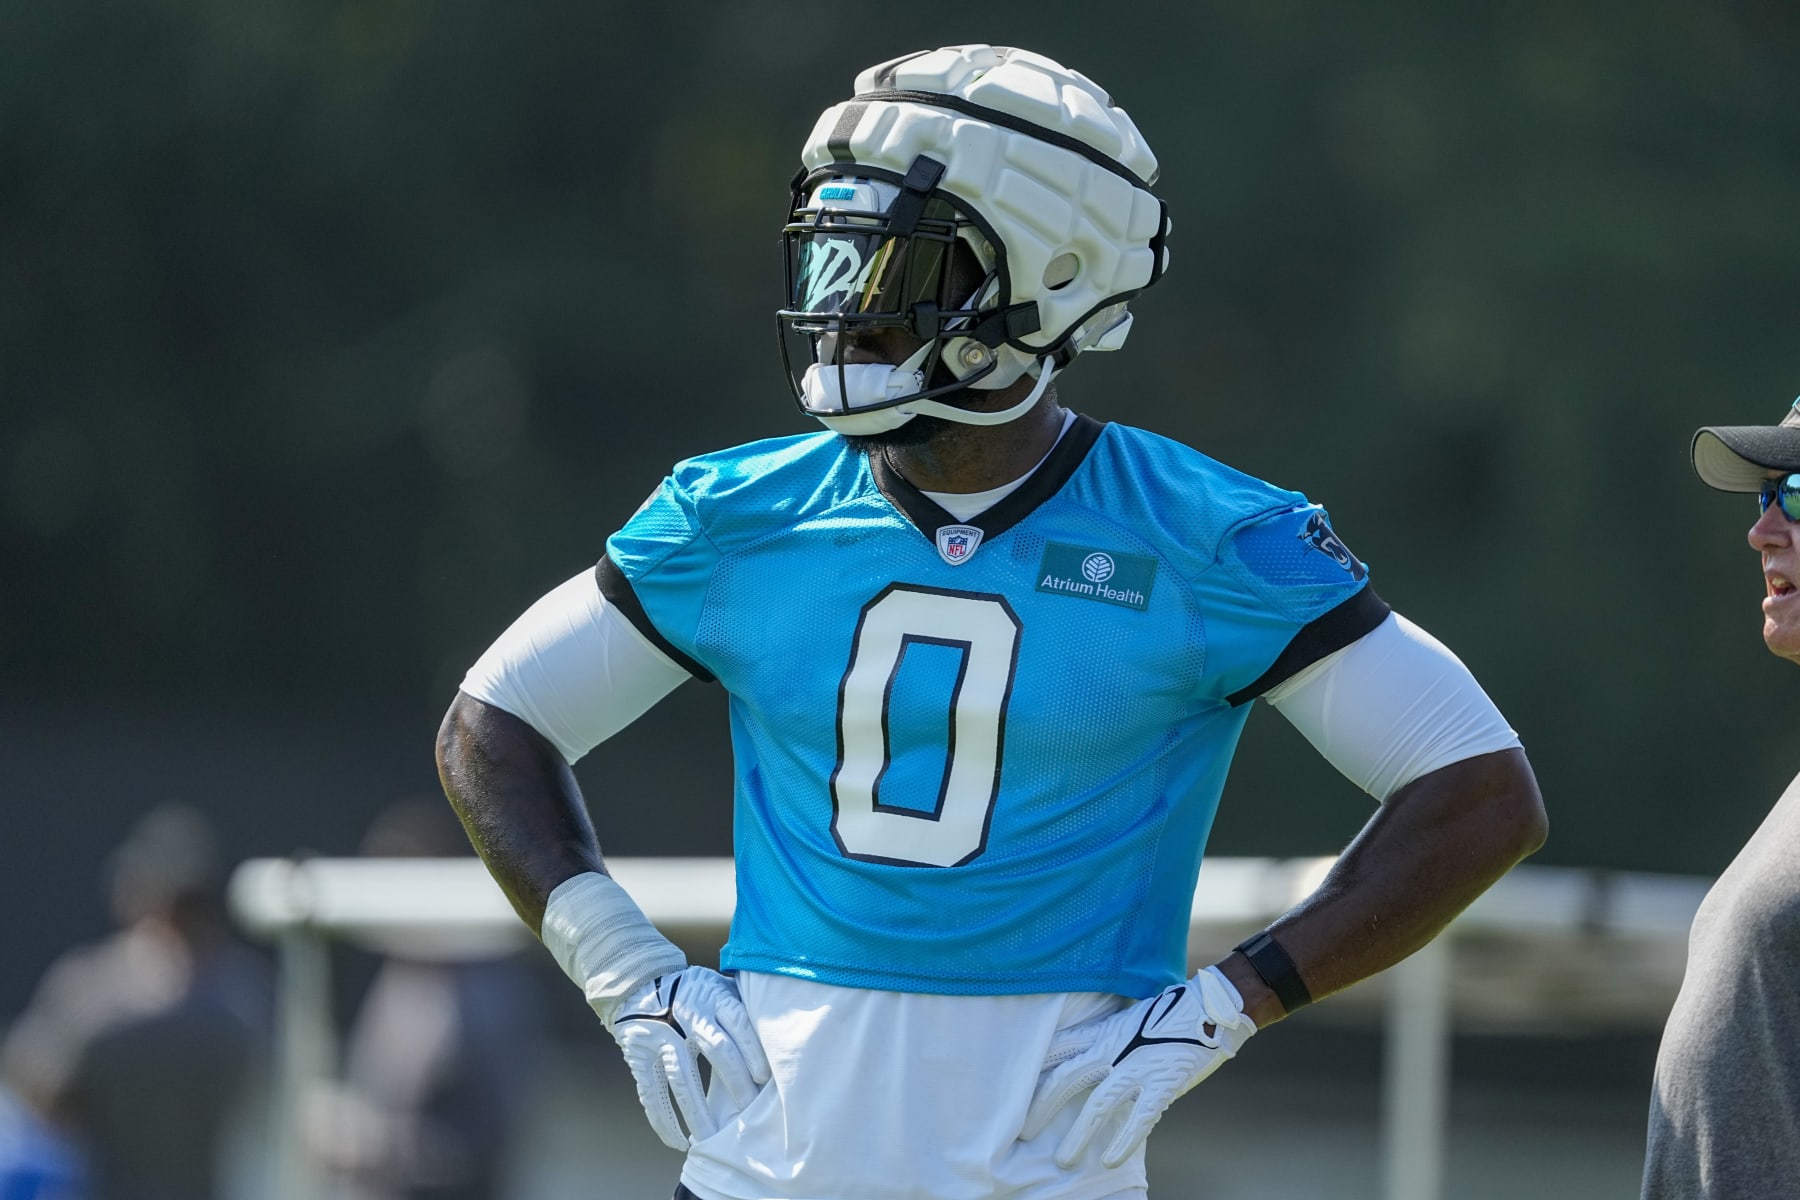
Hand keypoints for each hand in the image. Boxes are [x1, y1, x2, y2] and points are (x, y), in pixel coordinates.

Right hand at [603, 966, 770, 1150]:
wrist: (638, 984)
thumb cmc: (693, 991)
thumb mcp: (719, 986)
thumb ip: (742, 1004)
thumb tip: (779, 1034)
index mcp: (712, 997)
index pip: (738, 1022)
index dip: (752, 1050)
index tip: (765, 1078)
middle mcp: (687, 1016)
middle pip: (716, 1050)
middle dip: (737, 1083)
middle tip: (751, 1111)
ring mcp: (660, 1037)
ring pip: (681, 1078)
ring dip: (698, 1111)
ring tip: (713, 1138)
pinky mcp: (639, 1056)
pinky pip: (651, 1093)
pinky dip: (664, 1120)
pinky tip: (679, 1141)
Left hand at [1021, 965, 1255, 1167]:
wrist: (1209, 1008)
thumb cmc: (1168, 1015)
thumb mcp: (1127, 1022)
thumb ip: (1107, 1043)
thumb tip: (1088, 1064)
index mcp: (1104, 1032)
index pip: (1058, 1048)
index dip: (1035, 1070)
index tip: (1014, 1089)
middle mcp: (1113, 1049)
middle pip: (1067, 1079)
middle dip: (1042, 1106)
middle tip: (1024, 1131)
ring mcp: (1137, 1067)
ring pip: (1098, 1104)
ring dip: (1078, 1134)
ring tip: (1063, 1159)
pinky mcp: (1161, 1084)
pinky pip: (1137, 1118)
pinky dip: (1122, 1141)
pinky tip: (1108, 1160)